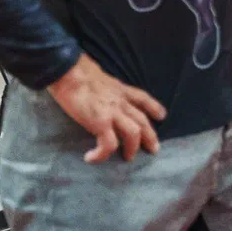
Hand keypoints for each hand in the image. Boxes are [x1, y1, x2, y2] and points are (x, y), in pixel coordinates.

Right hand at [46, 55, 166, 163]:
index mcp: (121, 90)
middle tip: (153, 149)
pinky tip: (92, 158)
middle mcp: (121, 102)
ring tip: (128, 158)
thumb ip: (105, 88)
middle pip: (142, 120)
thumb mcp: (100, 78)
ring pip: (133, 133)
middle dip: (150, 136)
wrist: (69, 72)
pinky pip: (108, 144)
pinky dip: (102, 154)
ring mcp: (113, 112)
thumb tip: (99, 92)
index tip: (161, 116)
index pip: (143, 98)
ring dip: (132, 148)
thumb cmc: (78, 73)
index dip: (154, 107)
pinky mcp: (101, 122)